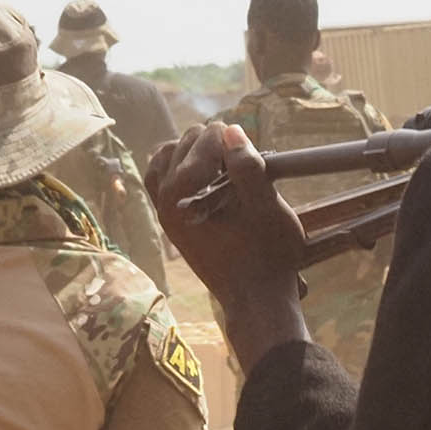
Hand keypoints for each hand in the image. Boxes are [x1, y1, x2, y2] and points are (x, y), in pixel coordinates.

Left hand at [145, 123, 308, 368]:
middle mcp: (165, 202)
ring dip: (194, 152)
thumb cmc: (268, 255)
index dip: (232, 140)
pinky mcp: (172, 222)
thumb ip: (247, 167)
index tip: (253, 153)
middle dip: (213, 145)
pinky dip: (180, 168)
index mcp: (183, 196)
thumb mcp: (265, 208)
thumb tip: (231, 130)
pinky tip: (205, 173)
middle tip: (242, 161)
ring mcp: (165, 213)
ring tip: (224, 161)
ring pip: (166, 159)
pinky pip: (162, 182)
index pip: (203, 140)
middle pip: (182, 144)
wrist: (257, 300)